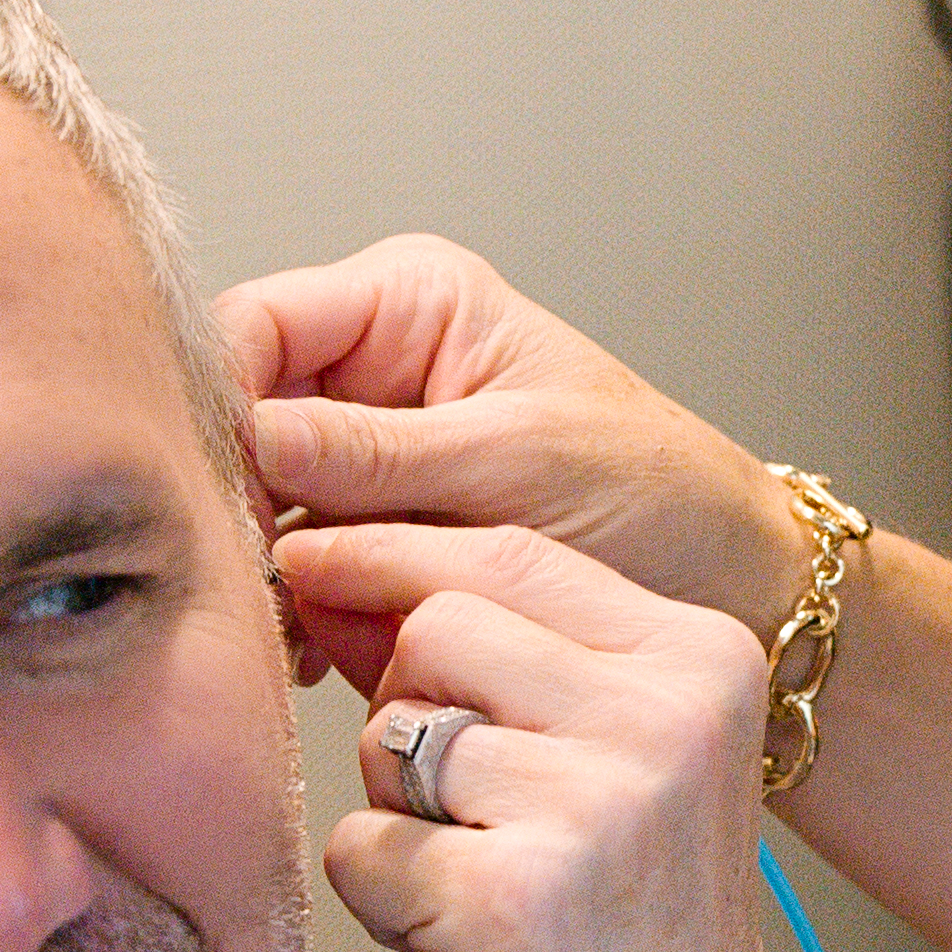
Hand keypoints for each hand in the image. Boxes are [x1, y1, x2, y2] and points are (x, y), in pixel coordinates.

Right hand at [228, 238, 792, 694]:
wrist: (727, 586)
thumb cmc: (657, 494)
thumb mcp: (517, 462)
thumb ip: (379, 452)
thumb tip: (253, 437)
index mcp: (406, 303)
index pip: (255, 326)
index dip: (224, 406)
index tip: (233, 495)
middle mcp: (370, 368)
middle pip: (237, 420)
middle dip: (247, 503)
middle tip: (266, 581)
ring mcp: (364, 457)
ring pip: (255, 503)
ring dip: (274, 569)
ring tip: (312, 626)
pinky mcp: (371, 536)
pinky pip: (295, 565)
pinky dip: (304, 610)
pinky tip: (329, 648)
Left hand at [318, 521, 823, 951]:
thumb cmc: (627, 935)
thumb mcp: (626, 757)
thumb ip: (526, 654)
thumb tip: (334, 558)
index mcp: (702, 661)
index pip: (511, 552)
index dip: (395, 561)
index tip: (317, 563)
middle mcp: (661, 719)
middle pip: (436, 624)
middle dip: (410, 706)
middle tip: (468, 806)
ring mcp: (590, 807)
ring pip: (389, 734)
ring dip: (398, 812)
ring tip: (481, 879)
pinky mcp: (503, 899)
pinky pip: (357, 845)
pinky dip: (380, 900)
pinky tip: (462, 942)